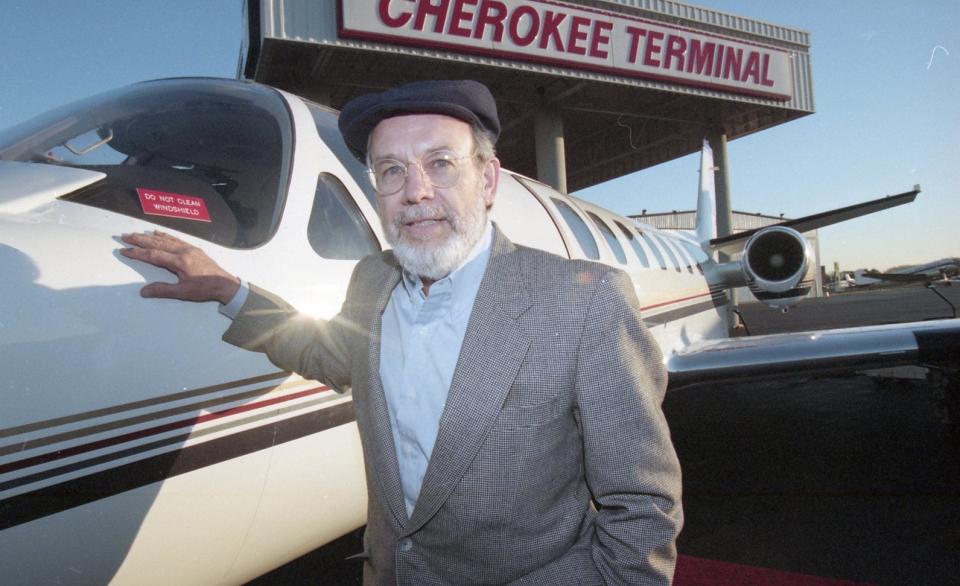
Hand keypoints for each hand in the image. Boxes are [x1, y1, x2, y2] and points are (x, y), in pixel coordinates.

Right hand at [120, 231, 239, 303]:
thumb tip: (143, 292)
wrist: (225, 284)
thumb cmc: (205, 289)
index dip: (137, 253)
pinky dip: (165, 235)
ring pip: (166, 239)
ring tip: (136, 234)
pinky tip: (157, 232)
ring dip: (149, 236)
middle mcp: (183, 251)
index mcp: (180, 262)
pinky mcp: (194, 249)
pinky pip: (176, 239)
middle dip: (139, 240)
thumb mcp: (183, 293)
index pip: (153, 255)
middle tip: (125, 236)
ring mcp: (189, 248)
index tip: (124, 251)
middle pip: (157, 243)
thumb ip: (163, 290)